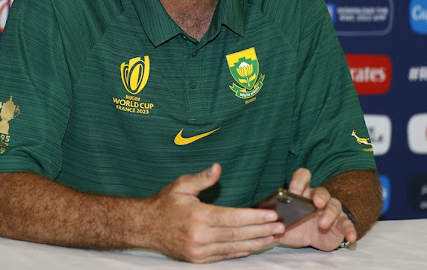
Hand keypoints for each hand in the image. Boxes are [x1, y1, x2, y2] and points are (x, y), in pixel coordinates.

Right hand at [144, 163, 284, 262]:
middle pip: (238, 234)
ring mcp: (199, 251)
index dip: (255, 217)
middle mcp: (200, 236)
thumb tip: (218, 168)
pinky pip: (225, 256)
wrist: (145, 227)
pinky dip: (241, 251)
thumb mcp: (181, 185)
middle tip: (281, 226)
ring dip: (256, 243)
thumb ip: (201, 178)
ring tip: (273, 237)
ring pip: (234, 247)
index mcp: (198, 216)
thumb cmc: (164, 204)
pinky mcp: (198, 260)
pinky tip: (253, 246)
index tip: (272, 214)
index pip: (233, 218)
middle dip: (262, 230)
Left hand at [275, 168, 355, 250]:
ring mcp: (331, 210)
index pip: (302, 177)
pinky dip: (350, 230)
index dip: (299, 180)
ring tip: (323, 224)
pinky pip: (347, 224)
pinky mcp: (340, 224)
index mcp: (302, 193)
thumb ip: (274, 224)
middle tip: (316, 203)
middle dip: (319, 196)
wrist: (309, 239)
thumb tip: (266, 224)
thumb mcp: (283, 226)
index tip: (295, 190)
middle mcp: (318, 198)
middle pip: (321, 191)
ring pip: (335, 205)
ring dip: (330, 214)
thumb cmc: (295, 226)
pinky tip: (350, 237)